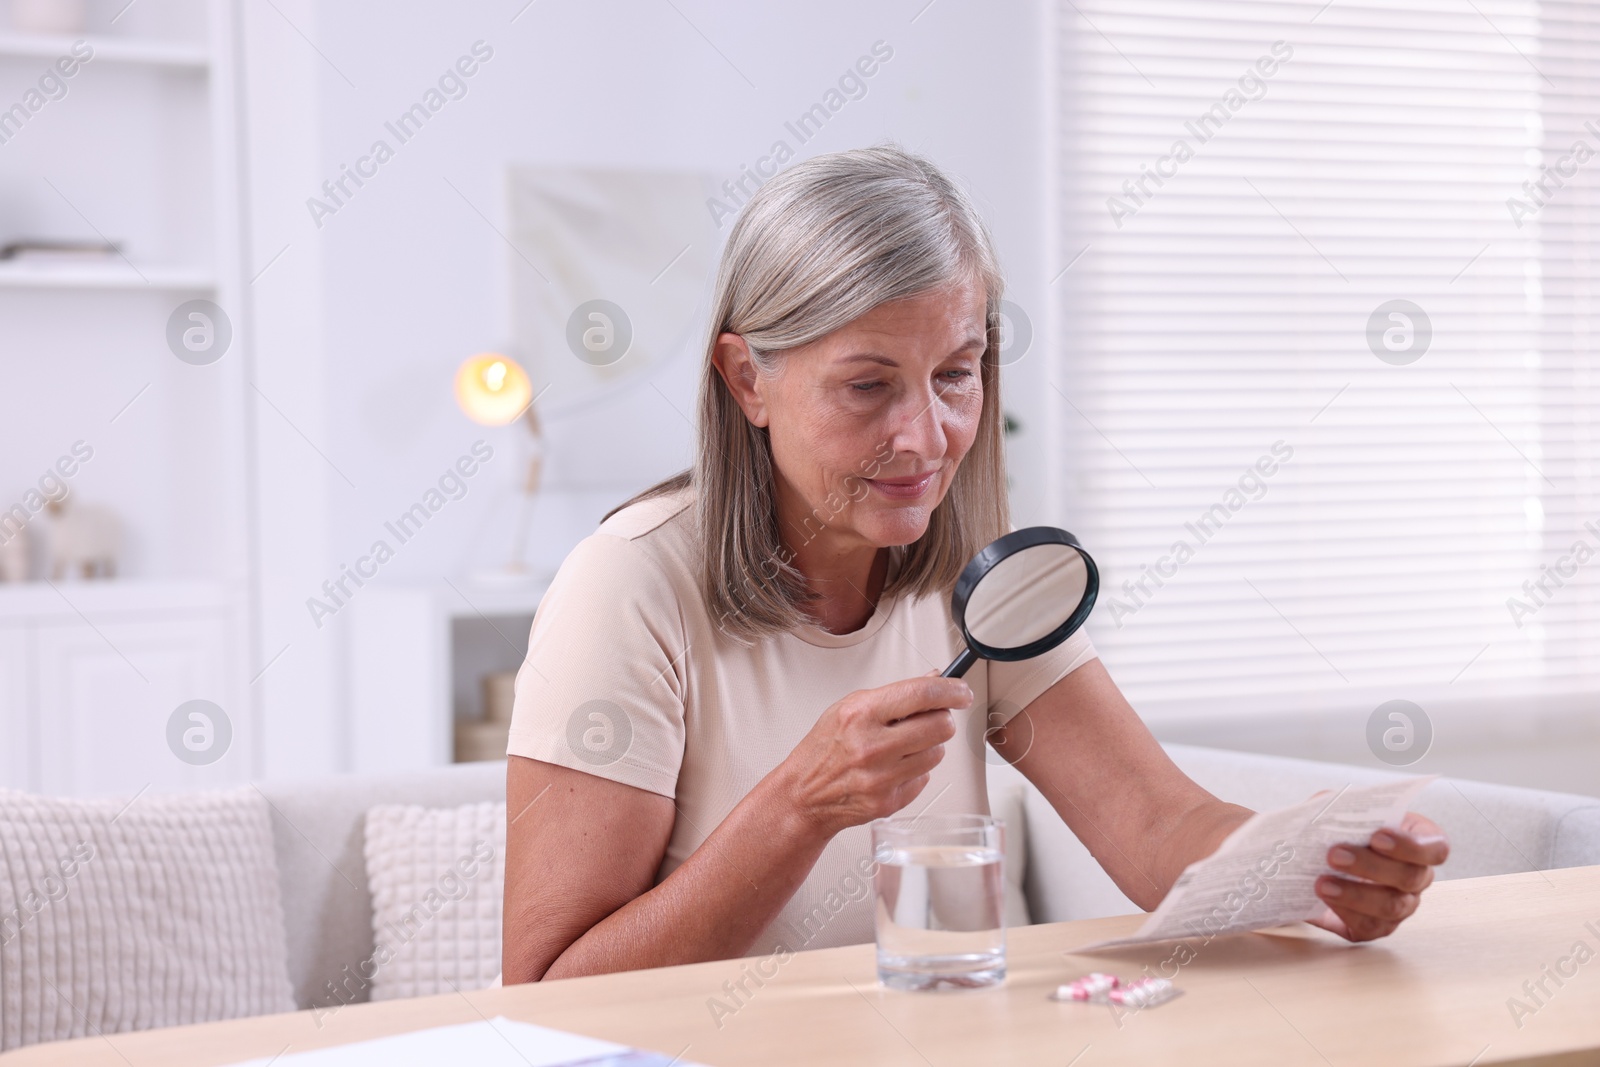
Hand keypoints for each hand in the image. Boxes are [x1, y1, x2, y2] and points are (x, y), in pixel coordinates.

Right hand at [778, 676, 968, 835]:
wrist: (803, 794)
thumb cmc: (823, 749)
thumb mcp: (848, 708)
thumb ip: (893, 695)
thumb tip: (934, 679)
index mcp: (861, 714)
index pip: (922, 694)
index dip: (951, 690)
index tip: (962, 691)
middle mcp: (872, 746)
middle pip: (941, 726)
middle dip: (942, 719)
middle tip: (931, 719)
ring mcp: (882, 777)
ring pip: (938, 753)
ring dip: (928, 746)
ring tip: (904, 746)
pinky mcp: (889, 802)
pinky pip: (925, 778)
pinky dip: (916, 771)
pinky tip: (894, 768)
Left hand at [1309, 811, 1449, 941]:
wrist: (1316, 856)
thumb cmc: (1338, 827)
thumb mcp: (1339, 808)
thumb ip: (1340, 806)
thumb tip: (1327, 814)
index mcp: (1419, 842)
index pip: (1436, 848)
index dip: (1410, 845)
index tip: (1377, 837)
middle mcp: (1417, 877)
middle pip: (1410, 877)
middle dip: (1371, 866)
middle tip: (1334, 854)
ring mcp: (1402, 905)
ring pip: (1391, 906)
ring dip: (1355, 894)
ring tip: (1322, 883)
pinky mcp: (1377, 926)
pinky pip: (1368, 926)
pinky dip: (1343, 911)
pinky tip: (1323, 899)